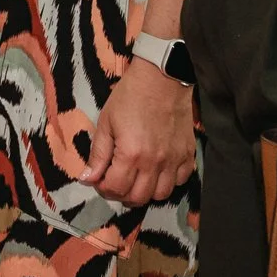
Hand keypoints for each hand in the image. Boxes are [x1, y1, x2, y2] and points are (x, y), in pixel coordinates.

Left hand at [83, 60, 194, 205]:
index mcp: (131, 155)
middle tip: (115, 182)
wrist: (162, 78)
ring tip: (136, 178)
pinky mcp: (188, 154)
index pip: (116, 189)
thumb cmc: (129, 97)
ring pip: (161, 195)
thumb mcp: (106, 122)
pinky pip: (181, 181)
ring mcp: (175, 160)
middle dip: (122, 195)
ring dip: (146, 192)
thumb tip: (87, 179)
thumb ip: (98, 154)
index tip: (99, 180)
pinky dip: (168, 182)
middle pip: (138, 198)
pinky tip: (158, 170)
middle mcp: (155, 163)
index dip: (103, 189)